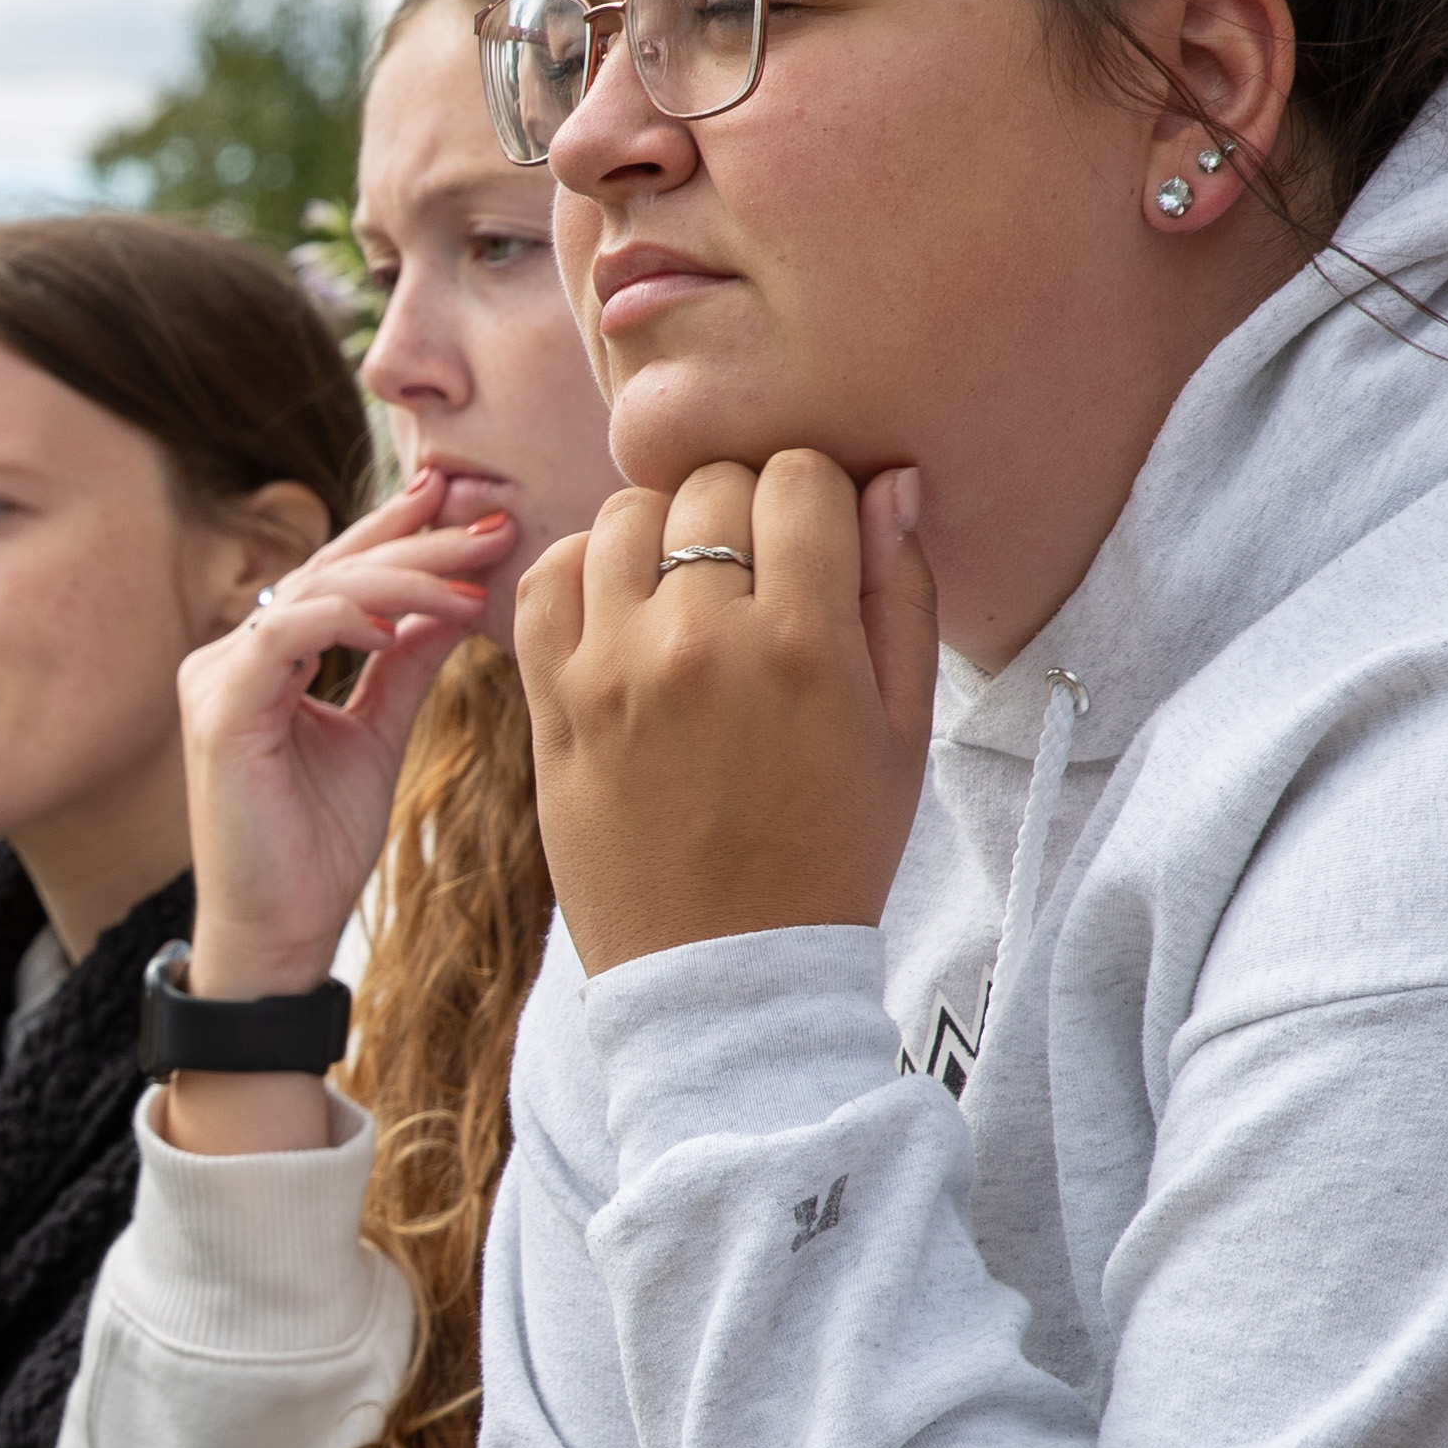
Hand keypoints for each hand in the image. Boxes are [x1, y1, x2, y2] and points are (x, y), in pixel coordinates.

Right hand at [161, 470, 507, 1154]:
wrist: (277, 933)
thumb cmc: (317, 848)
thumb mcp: (379, 735)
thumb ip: (406, 665)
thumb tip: (457, 600)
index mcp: (262, 657)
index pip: (337, 575)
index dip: (400, 536)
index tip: (472, 508)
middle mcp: (231, 653)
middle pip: (330, 570)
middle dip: (415, 541)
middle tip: (490, 519)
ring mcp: (216, 675)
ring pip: (314, 590)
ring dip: (401, 577)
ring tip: (472, 575)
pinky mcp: (217, 708)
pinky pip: (285, 634)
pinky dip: (346, 619)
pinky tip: (402, 623)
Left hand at [522, 455, 937, 977]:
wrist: (728, 970)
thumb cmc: (832, 849)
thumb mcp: (903, 730)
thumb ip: (901, 593)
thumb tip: (890, 480)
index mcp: (802, 643)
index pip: (798, 478)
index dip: (817, 496)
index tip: (818, 541)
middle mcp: (698, 640)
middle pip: (711, 484)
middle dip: (744, 508)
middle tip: (759, 573)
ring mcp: (610, 668)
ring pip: (623, 515)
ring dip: (662, 532)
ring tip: (689, 589)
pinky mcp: (550, 701)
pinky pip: (544, 578)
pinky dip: (581, 569)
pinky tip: (620, 606)